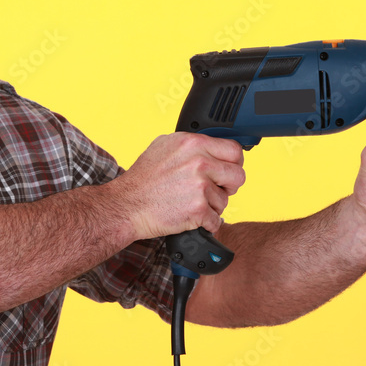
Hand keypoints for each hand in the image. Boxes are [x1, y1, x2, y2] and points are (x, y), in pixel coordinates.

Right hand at [112, 133, 244, 240]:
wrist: (127, 205)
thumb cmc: (143, 179)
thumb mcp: (164, 146)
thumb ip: (191, 144)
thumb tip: (213, 145)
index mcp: (193, 143)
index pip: (234, 150)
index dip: (234, 163)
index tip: (228, 170)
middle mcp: (199, 162)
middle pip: (238, 176)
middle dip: (229, 186)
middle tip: (214, 190)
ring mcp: (200, 186)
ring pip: (226, 200)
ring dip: (212, 206)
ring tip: (190, 202)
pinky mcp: (198, 210)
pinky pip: (216, 220)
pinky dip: (205, 223)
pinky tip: (190, 215)